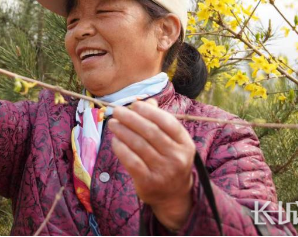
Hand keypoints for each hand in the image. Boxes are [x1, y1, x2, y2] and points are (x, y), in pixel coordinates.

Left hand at [108, 99, 195, 229]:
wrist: (174, 195)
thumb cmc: (170, 160)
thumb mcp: (173, 142)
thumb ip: (160, 120)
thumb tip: (147, 101)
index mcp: (185, 144)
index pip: (168, 122)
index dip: (149, 111)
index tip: (134, 104)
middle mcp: (177, 157)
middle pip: (151, 132)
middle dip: (131, 118)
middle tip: (116, 110)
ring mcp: (164, 171)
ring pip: (139, 145)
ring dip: (122, 131)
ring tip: (112, 123)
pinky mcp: (148, 182)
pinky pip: (131, 161)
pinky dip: (121, 148)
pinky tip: (115, 141)